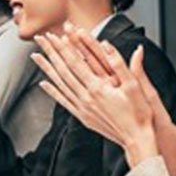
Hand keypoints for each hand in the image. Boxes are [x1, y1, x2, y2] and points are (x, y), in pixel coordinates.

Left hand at [31, 25, 159, 157]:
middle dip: (51, 52)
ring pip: (59, 84)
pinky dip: (52, 91)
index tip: (54, 35)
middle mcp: (86, 97)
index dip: (63, 47)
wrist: (137, 140)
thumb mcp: (135, 87)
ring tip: (36, 56)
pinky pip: (63, 101)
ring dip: (47, 68)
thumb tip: (109, 45)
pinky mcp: (83, 116)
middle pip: (63, 70)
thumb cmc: (140, 114)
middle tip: (40, 39)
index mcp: (98, 88)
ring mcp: (82, 108)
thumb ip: (121, 65)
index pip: (75, 62)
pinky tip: (44, 83)